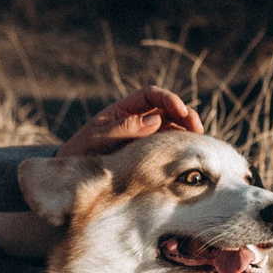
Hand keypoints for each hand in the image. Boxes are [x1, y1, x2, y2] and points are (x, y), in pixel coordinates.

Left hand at [59, 88, 203, 157]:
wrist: (73, 177)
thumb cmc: (81, 154)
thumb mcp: (98, 139)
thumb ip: (124, 128)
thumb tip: (155, 120)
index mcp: (123, 111)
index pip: (150, 96)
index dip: (168, 99)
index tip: (181, 111)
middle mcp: (136, 121)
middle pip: (167, 110)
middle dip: (184, 114)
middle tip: (197, 128)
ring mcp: (143, 137)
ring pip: (171, 128)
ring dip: (186, 131)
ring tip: (199, 141)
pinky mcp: (147, 153)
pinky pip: (167, 145)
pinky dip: (181, 146)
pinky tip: (189, 153)